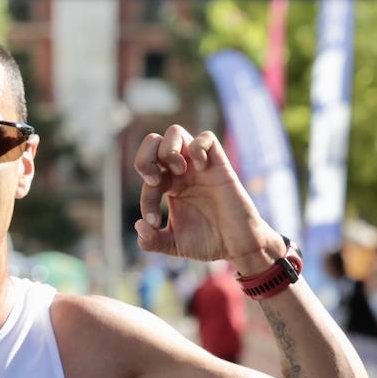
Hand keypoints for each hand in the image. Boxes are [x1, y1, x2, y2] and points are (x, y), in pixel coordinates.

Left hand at [132, 125, 281, 268]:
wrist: (237, 246)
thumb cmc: (208, 242)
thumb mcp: (173, 245)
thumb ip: (152, 241)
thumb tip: (139, 225)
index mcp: (168, 185)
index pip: (146, 179)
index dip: (145, 199)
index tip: (155, 222)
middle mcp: (181, 172)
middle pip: (153, 141)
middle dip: (145, 157)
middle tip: (155, 181)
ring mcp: (199, 166)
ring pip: (175, 131)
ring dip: (168, 149)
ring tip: (178, 171)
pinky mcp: (220, 165)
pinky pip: (206, 138)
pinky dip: (197, 147)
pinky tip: (199, 168)